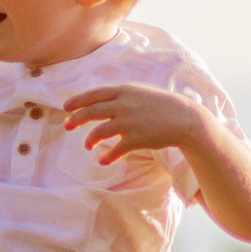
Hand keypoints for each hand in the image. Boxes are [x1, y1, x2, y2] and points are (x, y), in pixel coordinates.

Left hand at [59, 80, 201, 167]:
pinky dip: (107, 156)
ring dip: (90, 140)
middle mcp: (124, 104)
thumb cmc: (163, 106)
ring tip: (88, 145)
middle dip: (76, 119)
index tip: (65, 107)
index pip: (95, 94)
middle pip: (92, 111)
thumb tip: (103, 103)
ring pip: (99, 132)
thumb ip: (123, 96)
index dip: (78, 100)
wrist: (185, 118)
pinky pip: (115, 150)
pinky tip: (103, 160)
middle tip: (67, 126)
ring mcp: (129, 122)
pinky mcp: (136, 139)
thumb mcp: (141, 93)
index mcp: (125, 91)